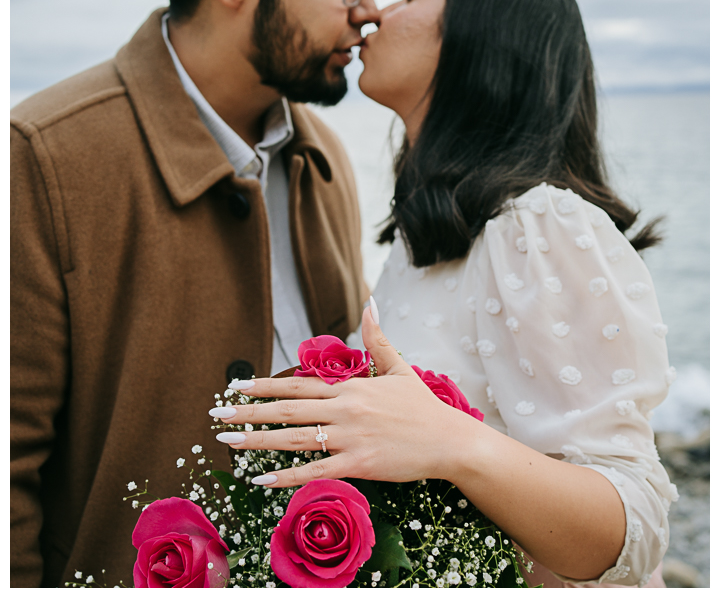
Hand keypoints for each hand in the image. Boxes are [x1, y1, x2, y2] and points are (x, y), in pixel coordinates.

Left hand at [212, 306, 480, 487]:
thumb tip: (369, 302)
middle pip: (286, 410)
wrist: (448, 439)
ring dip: (257, 442)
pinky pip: (315, 471)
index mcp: (348, 388)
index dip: (263, 385)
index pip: (297, 385)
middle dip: (248, 414)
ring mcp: (349, 438)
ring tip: (227, 444)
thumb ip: (376, 337)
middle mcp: (343, 410)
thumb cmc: (421, 407)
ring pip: (294, 439)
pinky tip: (261, 479)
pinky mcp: (358, 464)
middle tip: (216, 417)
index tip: (235, 386)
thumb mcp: (396, 367)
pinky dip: (286, 475)